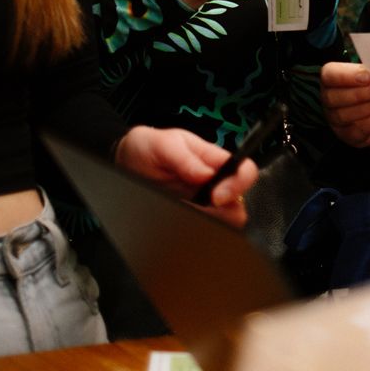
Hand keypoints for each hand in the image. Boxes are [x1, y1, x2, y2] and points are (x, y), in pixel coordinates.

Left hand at [115, 124, 257, 227]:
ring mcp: (202, 200)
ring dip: (210, 219)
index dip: (237, 185)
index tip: (217, 195)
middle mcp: (212, 181)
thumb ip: (185, 158)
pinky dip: (197, 226)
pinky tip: (182, 218)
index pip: (243, 171)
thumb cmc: (147, 147)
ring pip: (223, 219)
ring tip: (187, 212)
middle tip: (201, 208)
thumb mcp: (163, 144)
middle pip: (238, 201)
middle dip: (225, 210)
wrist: (126, 161)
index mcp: (213, 159)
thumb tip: (207, 174)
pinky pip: (203, 225)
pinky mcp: (190, 214)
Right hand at [319, 61, 369, 146]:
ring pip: (347, 118)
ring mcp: (339, 123)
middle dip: (361, 94)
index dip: (347, 76)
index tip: (368, 76)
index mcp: (332, 80)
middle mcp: (330, 102)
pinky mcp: (352, 138)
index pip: (330, 75)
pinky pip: (363, 132)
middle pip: (334, 99)